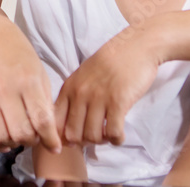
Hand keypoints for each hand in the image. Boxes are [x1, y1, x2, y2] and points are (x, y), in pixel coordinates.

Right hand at [0, 15, 62, 153]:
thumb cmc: (16, 53)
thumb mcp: (37, 70)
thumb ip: (44, 101)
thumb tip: (49, 132)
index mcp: (27, 81)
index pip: (42, 121)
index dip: (50, 140)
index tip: (54, 147)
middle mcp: (5, 90)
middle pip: (21, 133)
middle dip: (31, 141)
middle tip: (32, 137)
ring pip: (0, 137)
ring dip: (12, 143)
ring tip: (16, 136)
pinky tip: (0, 141)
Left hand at [54, 23, 161, 145]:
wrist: (134, 47)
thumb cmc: (109, 63)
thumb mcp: (83, 76)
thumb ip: (74, 97)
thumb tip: (67, 125)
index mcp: (69, 88)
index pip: (55, 121)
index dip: (61, 137)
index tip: (72, 141)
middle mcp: (80, 94)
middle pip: (73, 134)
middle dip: (83, 142)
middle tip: (95, 138)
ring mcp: (98, 98)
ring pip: (92, 136)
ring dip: (101, 141)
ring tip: (108, 135)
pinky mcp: (118, 102)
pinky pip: (113, 133)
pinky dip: (116, 139)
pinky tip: (119, 135)